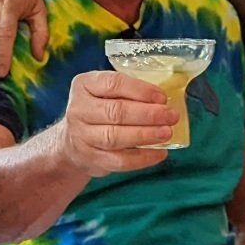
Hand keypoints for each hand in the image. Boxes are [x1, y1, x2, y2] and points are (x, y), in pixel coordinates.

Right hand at [52, 71, 177, 177]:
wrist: (72, 142)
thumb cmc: (98, 110)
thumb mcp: (104, 91)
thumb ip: (128, 91)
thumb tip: (164, 99)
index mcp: (84, 85)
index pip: (113, 84)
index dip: (140, 90)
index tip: (162, 97)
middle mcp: (79, 110)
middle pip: (116, 112)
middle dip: (148, 114)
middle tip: (171, 116)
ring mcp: (83, 136)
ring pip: (116, 137)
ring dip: (146, 135)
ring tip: (167, 133)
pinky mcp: (92, 159)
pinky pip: (120, 160)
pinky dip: (143, 158)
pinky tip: (160, 153)